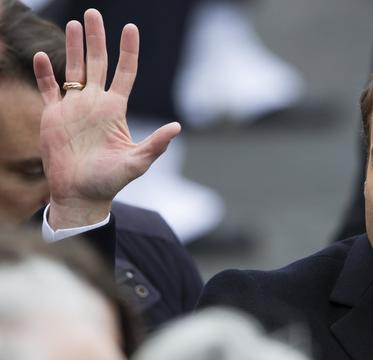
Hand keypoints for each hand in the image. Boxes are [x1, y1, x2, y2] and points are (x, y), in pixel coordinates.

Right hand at [33, 9, 180, 228]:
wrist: (80, 194)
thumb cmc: (110, 181)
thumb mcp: (136, 163)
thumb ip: (156, 144)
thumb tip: (177, 127)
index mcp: (115, 110)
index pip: (125, 72)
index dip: (128, 51)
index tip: (131, 27)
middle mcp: (95, 103)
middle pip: (98, 63)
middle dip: (96, 38)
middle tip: (93, 13)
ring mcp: (74, 108)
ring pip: (74, 69)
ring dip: (73, 47)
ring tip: (73, 23)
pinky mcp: (53, 116)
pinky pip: (49, 89)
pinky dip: (45, 73)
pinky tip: (43, 56)